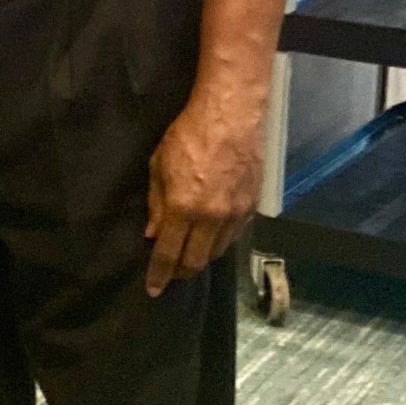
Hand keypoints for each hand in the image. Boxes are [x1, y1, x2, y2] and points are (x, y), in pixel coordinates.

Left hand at [145, 94, 262, 295]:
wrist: (231, 115)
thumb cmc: (188, 135)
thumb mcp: (158, 166)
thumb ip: (156, 204)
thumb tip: (153, 233)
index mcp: (184, 207)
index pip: (169, 253)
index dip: (160, 274)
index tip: (154, 289)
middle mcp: (212, 217)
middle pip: (196, 260)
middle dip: (181, 271)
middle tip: (171, 273)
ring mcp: (236, 213)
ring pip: (218, 250)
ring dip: (201, 257)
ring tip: (189, 256)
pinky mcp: (252, 205)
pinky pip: (234, 235)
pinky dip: (220, 242)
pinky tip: (210, 237)